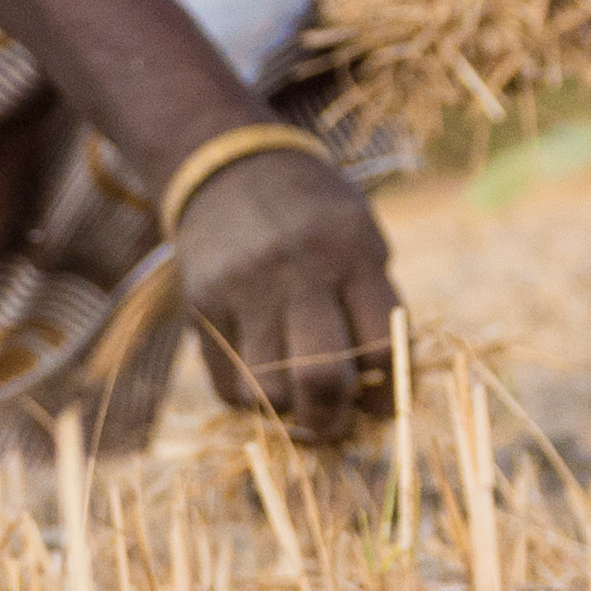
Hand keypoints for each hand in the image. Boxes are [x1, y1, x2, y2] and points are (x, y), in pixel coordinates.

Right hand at [173, 146, 400, 438]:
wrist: (229, 165)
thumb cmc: (314, 213)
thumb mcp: (361, 238)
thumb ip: (374, 307)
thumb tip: (382, 395)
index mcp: (352, 253)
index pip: (383, 349)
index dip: (388, 395)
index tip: (379, 407)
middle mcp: (298, 270)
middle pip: (321, 378)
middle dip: (332, 421)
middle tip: (333, 426)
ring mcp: (243, 287)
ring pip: (269, 391)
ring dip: (287, 410)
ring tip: (294, 397)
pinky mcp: (202, 303)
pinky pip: (228, 382)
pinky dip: (251, 398)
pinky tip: (262, 378)